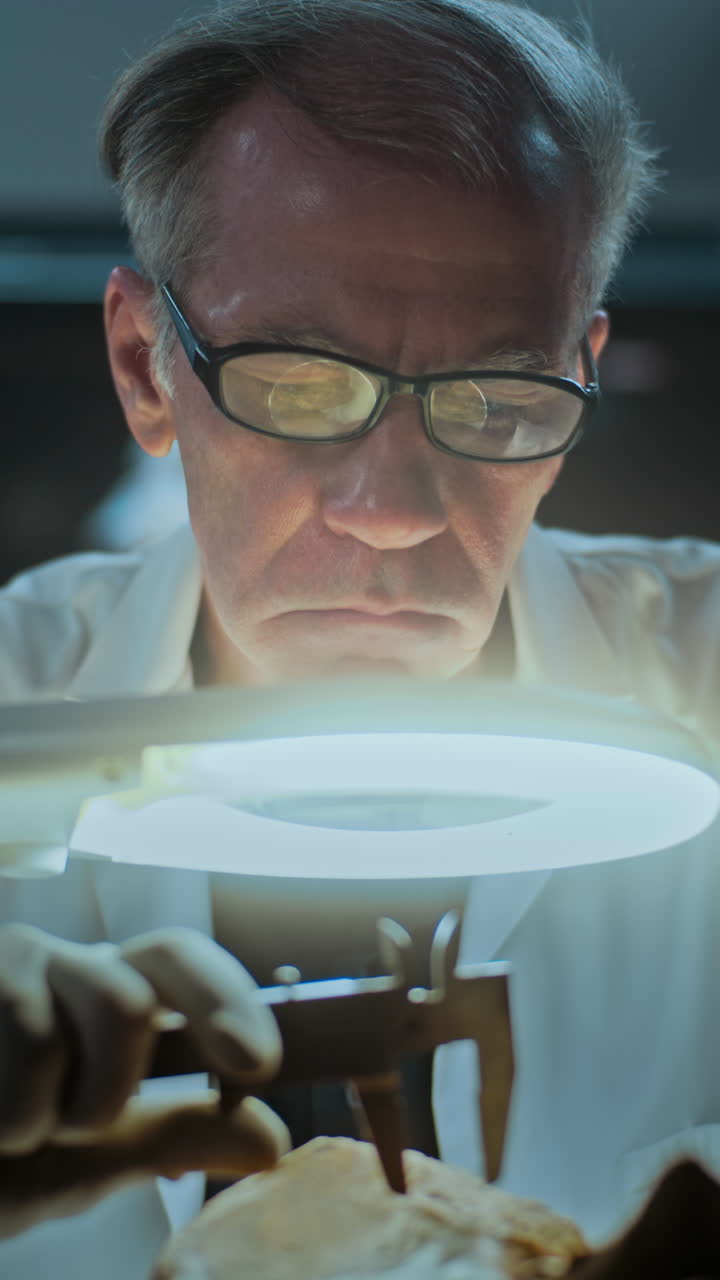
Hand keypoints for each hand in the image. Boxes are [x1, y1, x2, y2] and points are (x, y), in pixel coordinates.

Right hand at [0, 923, 286, 1238]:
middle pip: (136, 985)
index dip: (228, 1001)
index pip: (182, 963)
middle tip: (91, 1125)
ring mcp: (8, 966)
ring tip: (8, 1132)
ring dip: (53, 1111)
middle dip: (119, 1076)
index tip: (258, 1065)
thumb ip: (173, 1139)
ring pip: (85, 1015)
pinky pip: (28, 1033)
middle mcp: (62, 966)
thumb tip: (273, 1141)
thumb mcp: (86, 1162)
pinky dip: (11, 1116)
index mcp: (106, 999)